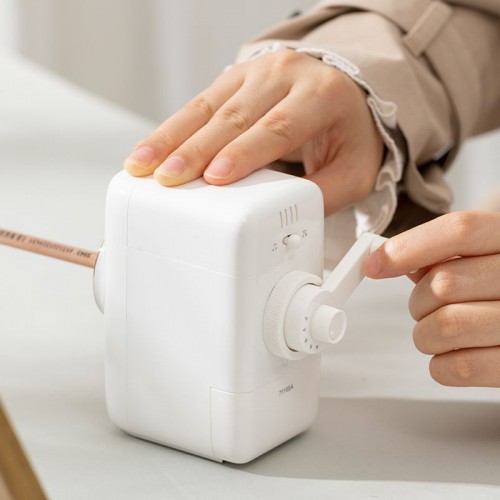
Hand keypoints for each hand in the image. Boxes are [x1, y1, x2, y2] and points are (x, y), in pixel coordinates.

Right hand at [123, 50, 383, 214]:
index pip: (278, 125)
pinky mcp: (234, 80)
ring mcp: (256, 73)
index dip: (244, 152)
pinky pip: (199, 103)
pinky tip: (151, 149)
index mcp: (322, 95)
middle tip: (168, 178)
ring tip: (144, 165)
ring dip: (172, 138)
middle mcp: (286, 75)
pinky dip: (172, 129)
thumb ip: (323, 195)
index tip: (214, 177)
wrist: (343, 97)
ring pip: (206, 106)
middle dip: (196, 149)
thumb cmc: (348, 135)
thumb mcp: (353, 171)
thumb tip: (280, 222)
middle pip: (235, 115)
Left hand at [364, 211, 499, 387]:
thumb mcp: (478, 256)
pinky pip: (460, 368)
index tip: (374, 265)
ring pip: (446, 326)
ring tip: (439, 332)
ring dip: (425, 334)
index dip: (409, 247)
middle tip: (425, 308)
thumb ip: (441, 254)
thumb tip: (391, 258)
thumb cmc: (495, 287)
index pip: (460, 230)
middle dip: (419, 300)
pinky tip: (453, 354)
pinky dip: (441, 365)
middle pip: (444, 283)